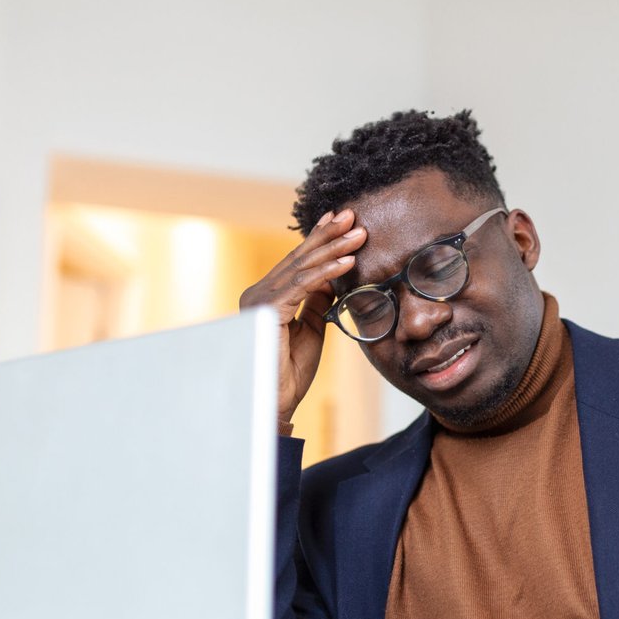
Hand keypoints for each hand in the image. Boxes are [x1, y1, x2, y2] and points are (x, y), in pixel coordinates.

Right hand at [239, 209, 365, 427]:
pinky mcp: (269, 310)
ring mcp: (261, 299)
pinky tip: (348, 262)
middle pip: (300, 257)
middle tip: (353, 215)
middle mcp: (259, 292)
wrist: (276, 402)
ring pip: (303, 267)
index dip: (319, 240)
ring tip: (359, 234)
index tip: (341, 221)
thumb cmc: (290, 372)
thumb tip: (331, 279)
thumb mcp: (310, 330)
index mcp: (268, 296)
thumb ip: (316, 302)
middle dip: (328, 235)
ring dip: (334, 248)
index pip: (298, 262)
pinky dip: (328, 272)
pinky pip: (303, 285)